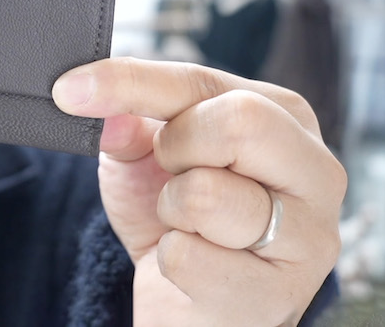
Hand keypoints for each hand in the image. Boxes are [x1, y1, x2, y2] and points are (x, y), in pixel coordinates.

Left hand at [53, 57, 345, 325]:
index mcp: (286, 117)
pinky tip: (196, 269)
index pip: (201, 81)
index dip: (128, 82)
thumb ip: (128, 121)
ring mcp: (309, 237)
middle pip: (238, 122)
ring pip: (207, 194)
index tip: (68, 89)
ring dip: (171, 210)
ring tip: (188, 225)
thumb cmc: (178, 220)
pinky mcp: (278, 294)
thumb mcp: (144, 157)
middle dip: (175, 149)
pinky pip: (187, 257)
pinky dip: (170, 260)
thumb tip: (97, 103)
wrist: (187, 303)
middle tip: (169, 176)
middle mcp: (315, 170)